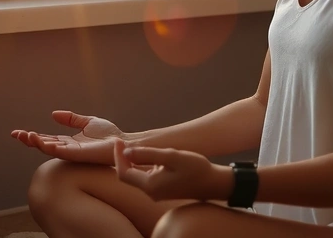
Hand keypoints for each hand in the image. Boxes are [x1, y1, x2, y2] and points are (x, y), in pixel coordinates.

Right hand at [11, 110, 124, 164]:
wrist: (122, 142)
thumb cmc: (109, 135)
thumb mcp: (88, 122)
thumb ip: (72, 119)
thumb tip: (54, 114)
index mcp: (68, 141)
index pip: (45, 138)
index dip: (31, 136)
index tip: (17, 133)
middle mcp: (67, 149)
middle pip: (43, 145)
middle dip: (28, 140)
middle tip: (16, 134)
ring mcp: (71, 153)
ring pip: (48, 149)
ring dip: (36, 143)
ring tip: (26, 136)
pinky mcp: (78, 155)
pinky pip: (61, 152)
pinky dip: (50, 146)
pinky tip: (41, 141)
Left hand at [113, 138, 231, 201]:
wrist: (214, 183)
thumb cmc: (196, 168)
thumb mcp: (172, 156)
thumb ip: (148, 154)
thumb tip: (126, 151)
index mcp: (150, 186)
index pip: (123, 172)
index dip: (118, 156)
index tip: (119, 140)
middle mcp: (151, 192)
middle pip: (127, 175)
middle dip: (122, 158)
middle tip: (121, 140)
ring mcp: (157, 192)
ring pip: (136, 176)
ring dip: (131, 161)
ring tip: (130, 144)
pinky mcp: (163, 189)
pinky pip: (146, 177)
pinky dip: (141, 165)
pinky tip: (146, 154)